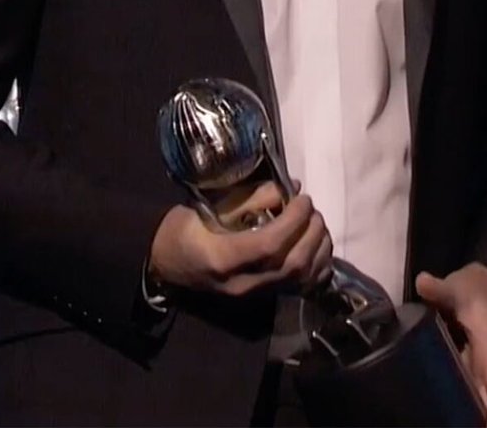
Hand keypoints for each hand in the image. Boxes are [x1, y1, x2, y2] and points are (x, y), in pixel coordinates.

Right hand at [148, 180, 333, 296]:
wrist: (167, 262)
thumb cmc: (185, 230)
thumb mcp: (209, 207)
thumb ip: (250, 198)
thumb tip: (289, 188)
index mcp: (223, 259)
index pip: (270, 245)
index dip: (294, 220)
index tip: (302, 198)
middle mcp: (242, 283)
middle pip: (292, 264)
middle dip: (310, 233)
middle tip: (311, 210)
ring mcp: (254, 295)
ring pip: (301, 279)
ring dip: (319, 248)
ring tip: (316, 224)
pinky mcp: (263, 297)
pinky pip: (302, 288)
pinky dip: (318, 266)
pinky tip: (318, 246)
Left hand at [415, 263, 486, 427]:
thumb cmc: (480, 288)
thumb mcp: (459, 285)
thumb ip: (440, 288)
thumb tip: (422, 282)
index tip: (485, 427)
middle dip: (477, 420)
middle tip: (453, 427)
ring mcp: (484, 366)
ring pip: (479, 397)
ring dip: (467, 413)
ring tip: (443, 423)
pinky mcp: (474, 365)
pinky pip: (468, 388)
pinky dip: (458, 400)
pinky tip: (439, 409)